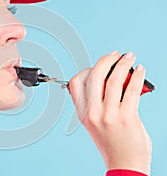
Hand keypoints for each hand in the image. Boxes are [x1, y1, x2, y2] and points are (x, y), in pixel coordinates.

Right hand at [68, 51, 151, 174]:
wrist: (124, 163)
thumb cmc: (111, 141)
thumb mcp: (94, 122)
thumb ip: (95, 102)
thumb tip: (107, 77)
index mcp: (82, 113)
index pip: (76, 83)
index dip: (86, 69)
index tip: (99, 65)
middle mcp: (92, 113)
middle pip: (94, 76)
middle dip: (106, 60)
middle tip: (115, 54)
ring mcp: (109, 115)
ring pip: (114, 80)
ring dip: (123, 64)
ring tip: (130, 57)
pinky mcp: (127, 118)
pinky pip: (132, 90)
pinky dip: (138, 76)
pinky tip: (141, 71)